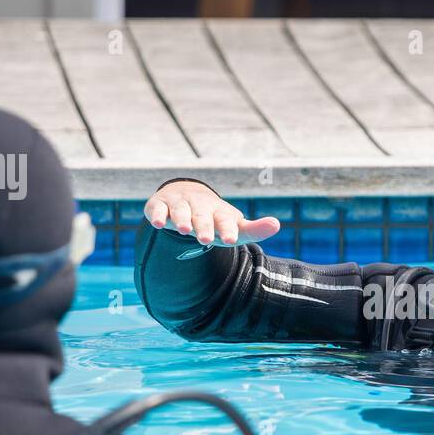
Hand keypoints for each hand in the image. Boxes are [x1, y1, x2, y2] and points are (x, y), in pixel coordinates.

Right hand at [143, 180, 280, 245]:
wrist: (187, 195)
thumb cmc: (215, 218)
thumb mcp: (234, 226)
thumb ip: (254, 229)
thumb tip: (277, 224)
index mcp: (219, 212)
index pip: (226, 221)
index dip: (228, 229)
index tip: (230, 239)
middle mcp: (199, 206)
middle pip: (202, 217)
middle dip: (204, 227)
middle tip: (205, 238)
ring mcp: (179, 204)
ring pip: (180, 211)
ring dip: (181, 219)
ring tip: (183, 229)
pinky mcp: (160, 205)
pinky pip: (157, 209)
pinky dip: (156, 214)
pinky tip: (156, 222)